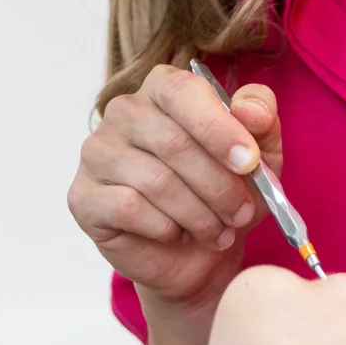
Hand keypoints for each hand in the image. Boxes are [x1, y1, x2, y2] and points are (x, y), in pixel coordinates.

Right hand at [69, 63, 280, 310]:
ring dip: (198, 214)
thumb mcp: (261, 153)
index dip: (218, 127)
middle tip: (241, 213)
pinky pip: (129, 208)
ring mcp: (97, 153)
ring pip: (155, 180)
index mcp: (163, 88)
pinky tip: (178, 234)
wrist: (198, 256)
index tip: (250, 163)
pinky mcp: (84, 196)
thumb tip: (249, 110)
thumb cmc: (225, 193)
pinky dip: (166, 228)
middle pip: (172, 142)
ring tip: (217, 231)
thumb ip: (261, 117)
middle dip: (218, 185)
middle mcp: (123, 112)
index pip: (181, 91)